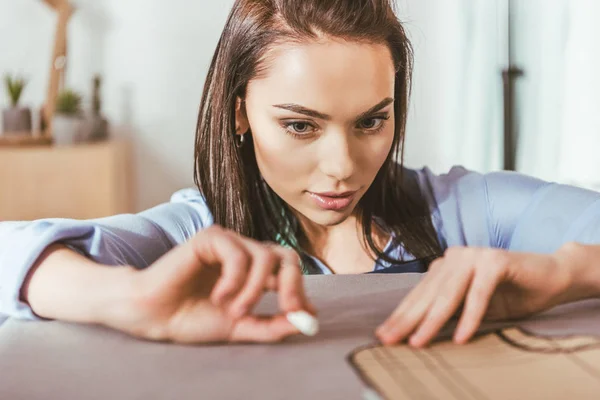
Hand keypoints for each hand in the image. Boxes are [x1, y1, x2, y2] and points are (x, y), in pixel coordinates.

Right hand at [107, 225, 314, 343]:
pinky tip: (218, 296)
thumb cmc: (192, 319)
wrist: (155, 316)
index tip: (303, 315)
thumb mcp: (240, 327)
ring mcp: (229, 242)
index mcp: (254, 271)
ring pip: (264, 257)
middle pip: (287, 256)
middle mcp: (245, 252)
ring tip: (234, 310)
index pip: (290, 270)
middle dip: (294, 284)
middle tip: (288, 309)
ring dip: (254, 289)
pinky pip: (238, 255)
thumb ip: (271, 325)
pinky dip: (234, 280)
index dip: (300, 290)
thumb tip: (307, 321)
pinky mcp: (210, 237)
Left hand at [376, 246, 576, 346]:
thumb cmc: (509, 294)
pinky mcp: (496, 261)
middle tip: (389, 340)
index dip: (400, 316)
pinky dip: (470, 317)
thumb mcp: (470, 307)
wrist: (551, 276)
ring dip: (432, 321)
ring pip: (449, 294)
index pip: (418, 294)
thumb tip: (414, 333)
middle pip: (428, 294)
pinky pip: (479, 294)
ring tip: (418, 343)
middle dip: (407, 320)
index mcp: (445, 266)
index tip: (382, 336)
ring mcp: (475, 256)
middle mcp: (455, 257)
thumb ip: (447, 312)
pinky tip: (461, 337)